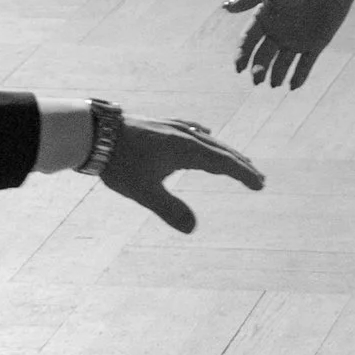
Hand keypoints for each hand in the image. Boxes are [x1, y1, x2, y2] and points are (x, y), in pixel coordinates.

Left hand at [102, 116, 264, 232]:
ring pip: (207, 140)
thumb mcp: (144, 191)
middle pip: (220, 150)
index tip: (260, 184)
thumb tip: (192, 229)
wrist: (95, 133)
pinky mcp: (161, 125)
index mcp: (187, 149)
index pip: (223, 163)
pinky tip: (203, 133)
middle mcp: (185, 135)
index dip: (243, 174)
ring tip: (237, 160)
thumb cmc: (119, 162)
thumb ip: (169, 209)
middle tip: (258, 178)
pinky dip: (206, 139)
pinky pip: (193, 131)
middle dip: (240, 164)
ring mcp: (173, 128)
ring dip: (224, 152)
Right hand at [227, 0, 354, 91]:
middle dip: (258, 68)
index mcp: (265, 16)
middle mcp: (278, 31)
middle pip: (263, 56)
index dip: (242, 54)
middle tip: (257, 79)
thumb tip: (227, 8)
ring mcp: (296, 39)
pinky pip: (305, 65)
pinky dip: (299, 76)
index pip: (248, 40)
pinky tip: (293, 86)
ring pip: (282, 64)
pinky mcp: (316, 44)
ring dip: (277, 75)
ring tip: (274, 83)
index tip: (239, 67)